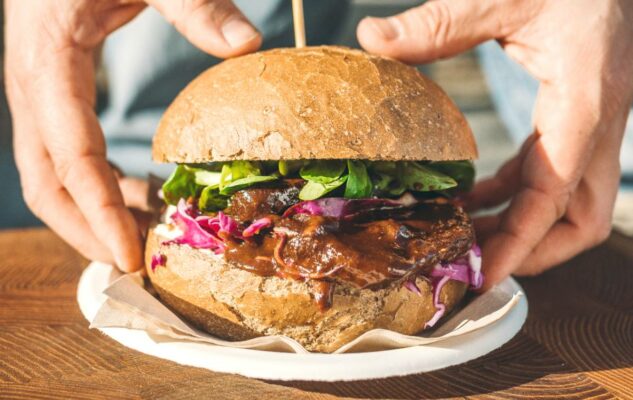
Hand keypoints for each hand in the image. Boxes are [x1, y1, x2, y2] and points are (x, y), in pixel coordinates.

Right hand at [5, 0, 261, 270]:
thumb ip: (193, 4)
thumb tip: (249, 46)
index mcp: (48, 65)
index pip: (71, 159)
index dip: (100, 213)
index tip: (132, 256)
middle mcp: (32, 88)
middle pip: (46, 185)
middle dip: (85, 233)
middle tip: (137, 266)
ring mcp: (37, 94)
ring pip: (49, 177)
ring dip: (92, 216)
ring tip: (146, 237)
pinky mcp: (52, 93)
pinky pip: (64, 156)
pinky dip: (97, 187)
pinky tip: (137, 196)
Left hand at [357, 0, 632, 287]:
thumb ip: (439, 22)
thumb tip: (371, 37)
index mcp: (585, 102)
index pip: (555, 196)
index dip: (519, 243)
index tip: (482, 274)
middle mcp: (596, 122)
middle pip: (581, 219)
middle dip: (533, 251)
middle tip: (475, 265)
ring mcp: (589, 122)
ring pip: (568, 201)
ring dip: (518, 225)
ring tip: (461, 236)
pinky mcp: (575, 115)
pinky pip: (548, 171)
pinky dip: (513, 193)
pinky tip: (472, 196)